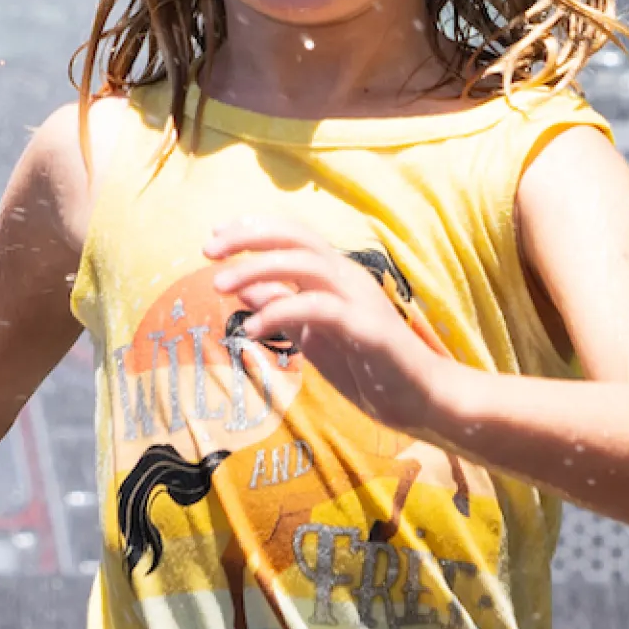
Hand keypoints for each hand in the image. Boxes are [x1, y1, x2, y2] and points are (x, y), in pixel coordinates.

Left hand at [204, 218, 460, 440]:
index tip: (214, 237)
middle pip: (296, 236)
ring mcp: (359, 299)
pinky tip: (253, 328)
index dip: (252, 229)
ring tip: (221, 285)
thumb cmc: (368, 368)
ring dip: (258, 268)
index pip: (292, 235)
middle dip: (249, 236)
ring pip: (306, 263)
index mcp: (334, 275)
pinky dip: (282, 311)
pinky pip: (318, 308)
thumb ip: (284, 310)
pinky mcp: (366, 328)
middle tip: (208, 250)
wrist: (420, 399)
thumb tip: (246, 290)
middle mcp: (347, 277)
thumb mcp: (313, 337)